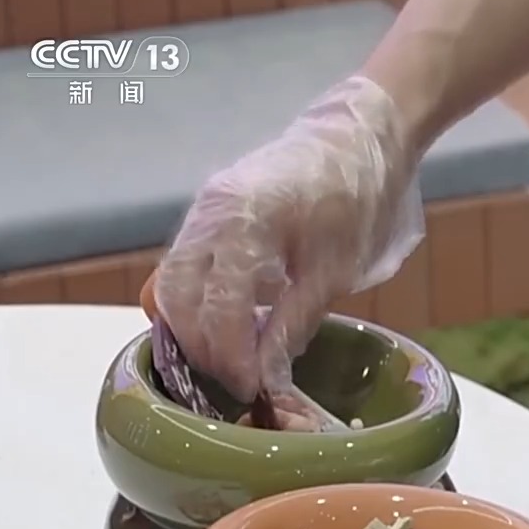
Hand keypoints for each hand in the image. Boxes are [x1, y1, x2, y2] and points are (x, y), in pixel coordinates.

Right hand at [149, 76, 424, 401]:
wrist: (359, 138)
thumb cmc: (356, 196)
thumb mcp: (335, 269)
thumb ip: (294, 323)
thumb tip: (266, 378)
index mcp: (244, 220)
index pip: (219, 307)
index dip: (231, 357)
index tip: (251, 390)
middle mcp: (209, 213)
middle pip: (177, 299)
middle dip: (203, 349)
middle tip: (238, 384)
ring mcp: (202, 211)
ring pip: (169, 284)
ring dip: (192, 329)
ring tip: (231, 362)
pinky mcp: (206, 215)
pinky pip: (182, 268)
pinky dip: (194, 303)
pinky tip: (227, 327)